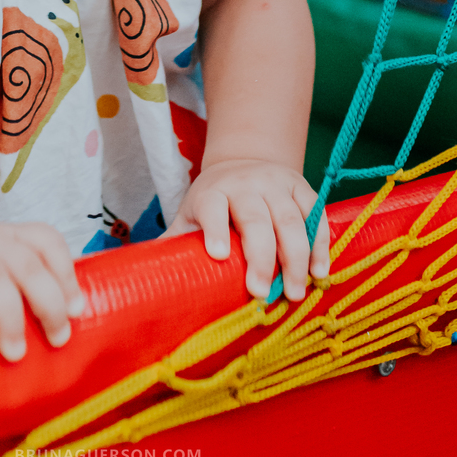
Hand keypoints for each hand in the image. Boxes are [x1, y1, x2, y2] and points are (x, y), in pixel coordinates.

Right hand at [0, 220, 86, 361]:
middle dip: (48, 303)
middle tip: (57, 339)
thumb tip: (68, 327)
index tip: (77, 311)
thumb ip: (26, 292)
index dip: (65, 273)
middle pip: (25, 263)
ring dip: (10, 315)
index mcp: (8, 236)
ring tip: (16, 351)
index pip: (45, 239)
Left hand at [164, 158, 329, 300]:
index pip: (212, 207)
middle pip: (256, 218)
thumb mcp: (189, 216)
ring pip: (290, 218)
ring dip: (296, 256)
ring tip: (295, 292)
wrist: (243, 163)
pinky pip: (314, 214)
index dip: (215, 228)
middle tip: (261, 293)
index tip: (218, 254)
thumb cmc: (212, 203)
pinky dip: (320, 243)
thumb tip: (136, 278)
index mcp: (211, 192)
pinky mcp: (300, 187)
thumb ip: (172, 243)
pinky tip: (320, 271)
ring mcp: (275, 184)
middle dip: (261, 256)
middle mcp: (244, 184)